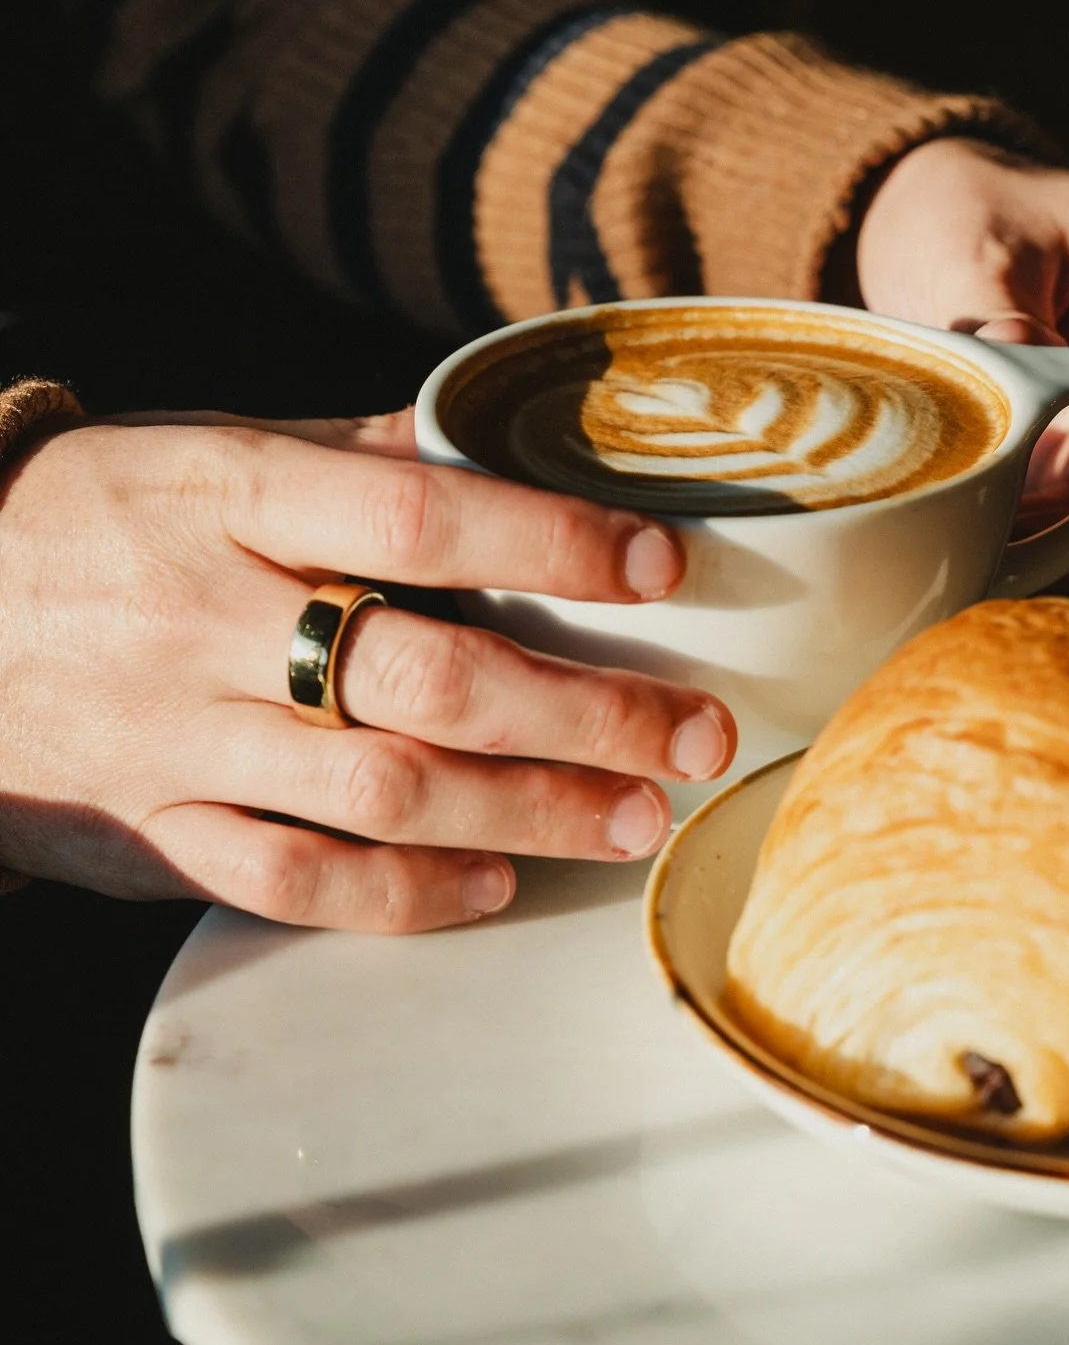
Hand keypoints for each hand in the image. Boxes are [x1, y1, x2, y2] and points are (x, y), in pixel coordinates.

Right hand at [0, 410, 733, 930]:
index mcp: (226, 497)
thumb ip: (356, 459)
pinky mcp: (148, 832)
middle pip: (426, 679)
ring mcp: (175, 738)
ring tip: (638, 818)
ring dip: (528, 812)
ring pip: (377, 794)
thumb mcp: (208, 449)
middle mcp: (204, 620)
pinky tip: (495, 886)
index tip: (660, 565)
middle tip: (697, 735)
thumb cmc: (95, 514)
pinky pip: (290, 882)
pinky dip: (404, 895)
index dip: (549, 542)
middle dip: (584, 713)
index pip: (413, 518)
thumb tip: (507, 449)